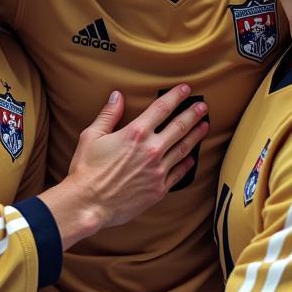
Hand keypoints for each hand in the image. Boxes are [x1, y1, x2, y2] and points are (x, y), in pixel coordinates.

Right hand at [39, 86, 208, 247]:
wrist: (88, 203)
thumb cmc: (86, 169)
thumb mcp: (92, 136)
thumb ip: (108, 115)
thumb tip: (117, 96)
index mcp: (135, 133)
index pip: (162, 108)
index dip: (176, 96)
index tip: (185, 89)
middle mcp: (151, 149)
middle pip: (180, 126)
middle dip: (193, 114)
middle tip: (203, 106)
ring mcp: (158, 170)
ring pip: (184, 148)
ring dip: (196, 135)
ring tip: (204, 126)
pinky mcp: (159, 189)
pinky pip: (179, 173)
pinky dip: (187, 164)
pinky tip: (192, 158)